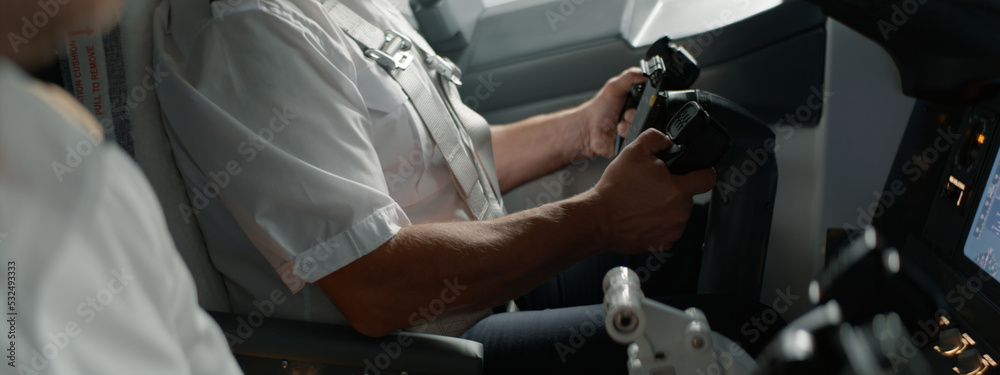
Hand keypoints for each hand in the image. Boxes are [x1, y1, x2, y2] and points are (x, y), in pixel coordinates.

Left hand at [578, 68, 647, 158]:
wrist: (588, 128)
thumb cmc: (599, 108)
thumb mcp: (614, 86)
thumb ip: (630, 76)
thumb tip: (646, 75)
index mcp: (639, 102)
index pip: (654, 100)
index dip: (651, 100)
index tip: (641, 100)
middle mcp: (640, 116)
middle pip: (653, 114)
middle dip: (638, 112)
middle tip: (627, 111)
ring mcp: (636, 128)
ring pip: (646, 127)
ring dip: (632, 122)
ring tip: (621, 121)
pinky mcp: (632, 141)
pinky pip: (638, 138)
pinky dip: (627, 133)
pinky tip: (619, 130)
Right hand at [590, 128, 714, 252]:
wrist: (598, 220)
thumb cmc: (614, 190)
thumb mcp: (633, 152)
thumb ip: (656, 139)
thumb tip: (667, 141)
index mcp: (678, 190)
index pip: (708, 178)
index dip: (702, 171)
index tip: (694, 172)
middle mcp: (680, 212)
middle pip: (688, 195)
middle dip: (674, 188)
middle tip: (652, 186)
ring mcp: (672, 229)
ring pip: (678, 212)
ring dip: (666, 206)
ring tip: (643, 202)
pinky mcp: (663, 242)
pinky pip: (668, 228)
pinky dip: (658, 223)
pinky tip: (642, 216)